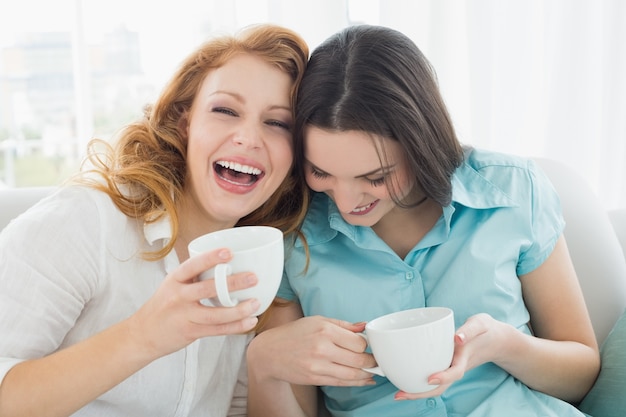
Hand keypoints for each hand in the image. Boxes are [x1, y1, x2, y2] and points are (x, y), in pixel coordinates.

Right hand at [126, 248, 260, 358]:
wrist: (143, 334)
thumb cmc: (164, 305)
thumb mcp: (173, 284)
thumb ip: (194, 275)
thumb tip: (225, 261)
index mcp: (175, 280)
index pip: (192, 265)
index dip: (210, 258)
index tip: (229, 252)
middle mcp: (178, 297)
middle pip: (207, 289)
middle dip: (232, 283)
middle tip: (253, 277)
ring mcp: (184, 316)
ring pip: (215, 314)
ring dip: (238, 309)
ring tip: (256, 303)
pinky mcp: (190, 332)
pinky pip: (217, 330)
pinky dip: (235, 327)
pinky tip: (250, 321)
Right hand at [249, 315, 376, 386]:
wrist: (270, 352)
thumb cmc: (295, 333)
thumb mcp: (317, 321)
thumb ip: (343, 324)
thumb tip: (364, 326)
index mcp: (325, 330)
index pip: (358, 342)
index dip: (367, 345)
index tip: (370, 346)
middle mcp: (322, 348)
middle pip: (359, 359)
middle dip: (372, 361)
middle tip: (377, 360)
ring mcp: (318, 366)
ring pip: (353, 374)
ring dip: (367, 374)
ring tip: (374, 371)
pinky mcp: (315, 378)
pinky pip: (342, 382)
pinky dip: (356, 382)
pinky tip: (365, 380)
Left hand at [395, 313, 505, 399]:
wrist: (495, 339)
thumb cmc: (485, 330)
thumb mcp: (480, 324)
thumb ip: (470, 330)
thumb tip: (457, 338)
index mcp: (465, 357)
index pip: (455, 372)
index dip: (443, 377)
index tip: (429, 379)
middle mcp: (456, 367)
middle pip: (441, 387)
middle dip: (421, 393)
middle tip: (400, 395)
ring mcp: (451, 369)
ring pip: (436, 386)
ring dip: (418, 391)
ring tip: (398, 394)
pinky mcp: (447, 366)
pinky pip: (434, 378)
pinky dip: (420, 383)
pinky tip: (406, 380)